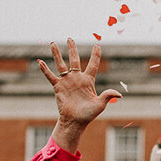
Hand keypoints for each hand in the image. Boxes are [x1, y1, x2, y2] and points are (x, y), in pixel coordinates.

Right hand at [38, 38, 120, 153]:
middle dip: (72, 49)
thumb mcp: (100, 105)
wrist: (75, 122)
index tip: (97, 45)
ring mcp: (67, 82)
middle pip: (75, 60)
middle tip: (70, 38)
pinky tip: (40, 61)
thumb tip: (120, 94)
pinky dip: (45, 69)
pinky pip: (50, 76)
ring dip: (57, 54)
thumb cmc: (88, 114)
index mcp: (88, 81)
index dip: (95, 55)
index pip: (93, 65)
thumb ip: (108, 96)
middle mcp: (77, 79)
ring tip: (53, 44)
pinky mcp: (58, 87)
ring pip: (61, 65)